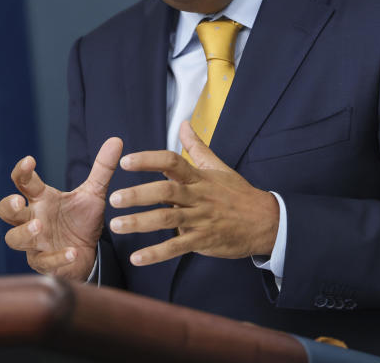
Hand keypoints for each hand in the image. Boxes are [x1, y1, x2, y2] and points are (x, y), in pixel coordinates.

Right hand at [0, 137, 122, 280]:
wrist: (88, 253)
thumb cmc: (81, 221)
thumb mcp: (94, 194)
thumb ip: (102, 169)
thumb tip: (117, 140)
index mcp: (41, 199)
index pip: (23, 182)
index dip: (22, 171)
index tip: (29, 161)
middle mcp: (33, 218)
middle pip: (6, 212)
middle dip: (7, 206)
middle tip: (17, 201)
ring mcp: (35, 242)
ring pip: (14, 238)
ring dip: (24, 232)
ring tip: (39, 226)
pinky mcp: (44, 263)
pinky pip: (44, 262)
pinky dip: (56, 258)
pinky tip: (71, 252)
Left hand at [107, 121, 278, 265]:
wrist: (265, 221)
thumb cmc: (238, 193)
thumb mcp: (218, 166)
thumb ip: (197, 146)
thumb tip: (183, 123)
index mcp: (198, 177)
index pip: (171, 162)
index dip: (148, 160)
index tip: (125, 161)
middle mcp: (198, 196)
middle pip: (166, 191)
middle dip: (139, 194)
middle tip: (114, 198)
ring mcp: (201, 219)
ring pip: (168, 219)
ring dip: (141, 223)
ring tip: (117, 225)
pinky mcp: (203, 240)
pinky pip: (177, 247)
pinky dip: (156, 254)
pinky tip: (137, 257)